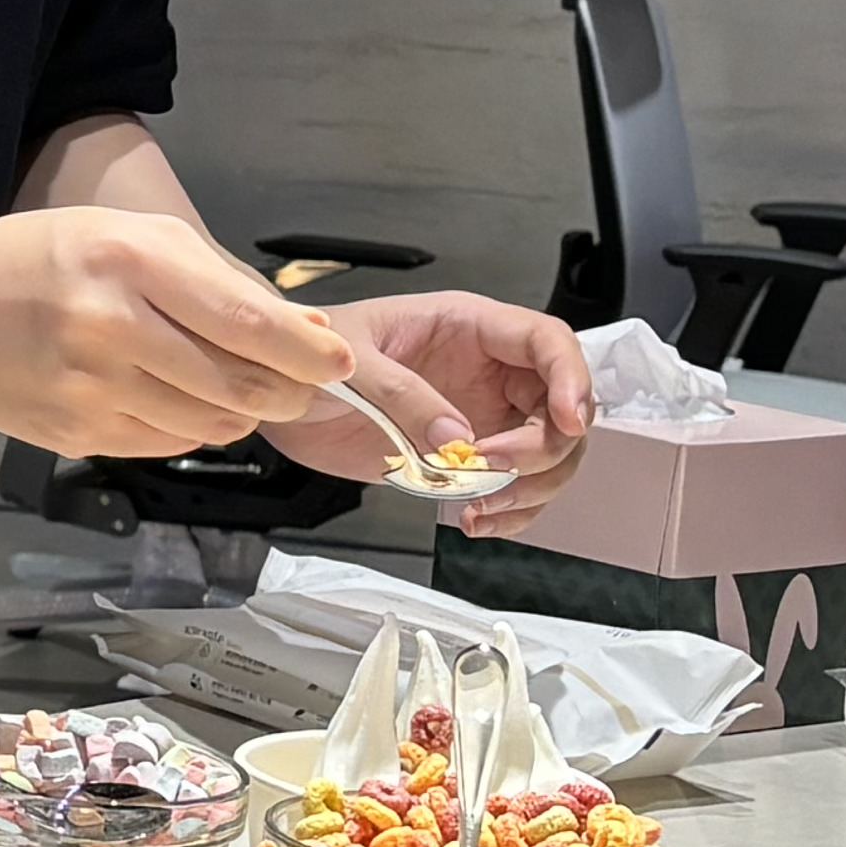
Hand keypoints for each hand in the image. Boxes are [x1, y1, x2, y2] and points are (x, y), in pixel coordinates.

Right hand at [0, 209, 358, 460]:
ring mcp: (90, 388)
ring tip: (224, 385)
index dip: (306, 353)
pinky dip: (187, 428)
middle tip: (298, 384)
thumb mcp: (127, 236)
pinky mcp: (75, 435)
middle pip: (239, 384)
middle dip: (285, 391)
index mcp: (130, 263)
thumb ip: (216, 280)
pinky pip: (166, 443)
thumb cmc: (41, 258)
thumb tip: (306, 331)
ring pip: (210, 424)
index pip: (247, 322)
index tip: (340, 364)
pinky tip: (166, 398)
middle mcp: (111, 327)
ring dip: (237, 412)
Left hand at [265, 290, 601, 534]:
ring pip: (547, 454)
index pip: (548, 342)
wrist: (274, 391)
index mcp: (468, 326)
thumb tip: (455, 439)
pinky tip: (474, 519)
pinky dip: (507, 512)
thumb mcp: (347, 361)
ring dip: (529, 489)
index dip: (571, 380)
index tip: (567, 423)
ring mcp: (480, 415)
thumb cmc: (307, 352)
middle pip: (559, 408)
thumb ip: (400, 393)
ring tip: (479, 505)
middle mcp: (487, 370)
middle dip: (541, 449)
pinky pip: (512, 488)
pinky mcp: (463, 459)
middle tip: (490, 471)